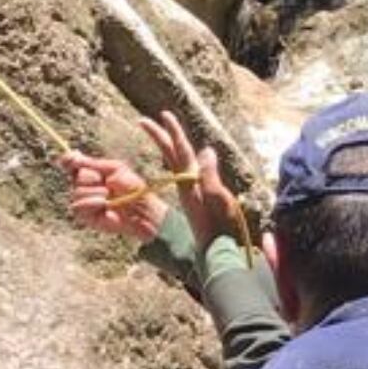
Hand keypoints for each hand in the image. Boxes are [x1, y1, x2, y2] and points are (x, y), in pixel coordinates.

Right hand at [59, 151, 169, 242]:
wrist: (140, 208)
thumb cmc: (131, 188)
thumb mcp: (114, 168)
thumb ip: (93, 163)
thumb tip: (73, 155)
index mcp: (93, 173)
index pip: (73, 165)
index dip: (68, 160)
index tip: (70, 158)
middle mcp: (86, 186)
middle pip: (76, 177)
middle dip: (91, 177)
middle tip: (105, 182)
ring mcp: (85, 201)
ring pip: (77, 191)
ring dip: (95, 192)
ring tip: (109, 196)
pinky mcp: (86, 216)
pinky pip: (78, 206)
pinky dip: (92, 203)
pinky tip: (104, 205)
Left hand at [139, 112, 240, 249]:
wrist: (220, 252)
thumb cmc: (222, 229)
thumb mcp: (218, 200)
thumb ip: (210, 176)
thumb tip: (205, 149)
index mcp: (190, 183)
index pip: (178, 152)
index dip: (171, 133)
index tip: (161, 116)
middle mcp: (188, 185)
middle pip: (172, 155)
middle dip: (161, 136)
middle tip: (145, 120)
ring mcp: (193, 191)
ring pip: (178, 163)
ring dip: (171, 146)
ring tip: (164, 131)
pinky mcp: (199, 199)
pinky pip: (188, 174)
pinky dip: (185, 161)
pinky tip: (188, 157)